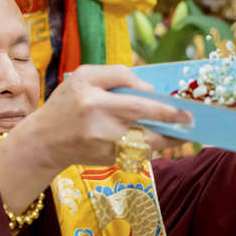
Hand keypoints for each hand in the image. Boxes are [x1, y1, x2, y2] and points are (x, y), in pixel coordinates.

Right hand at [0, 65, 191, 211]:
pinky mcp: (107, 159)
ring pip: (146, 140)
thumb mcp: (82, 77)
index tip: (177, 103)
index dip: (159, 101)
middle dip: (171, 118)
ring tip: (182, 132)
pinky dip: (149, 146)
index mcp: (91, 95)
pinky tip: (154, 140)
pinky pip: (137, 152)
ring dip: (167, 137)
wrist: (43, 142)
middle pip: (144, 116)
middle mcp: (98, 118)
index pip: (132, 93)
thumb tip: (148, 89)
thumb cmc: (66, 104)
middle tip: (191, 119)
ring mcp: (103, 142)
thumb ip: (115, 76)